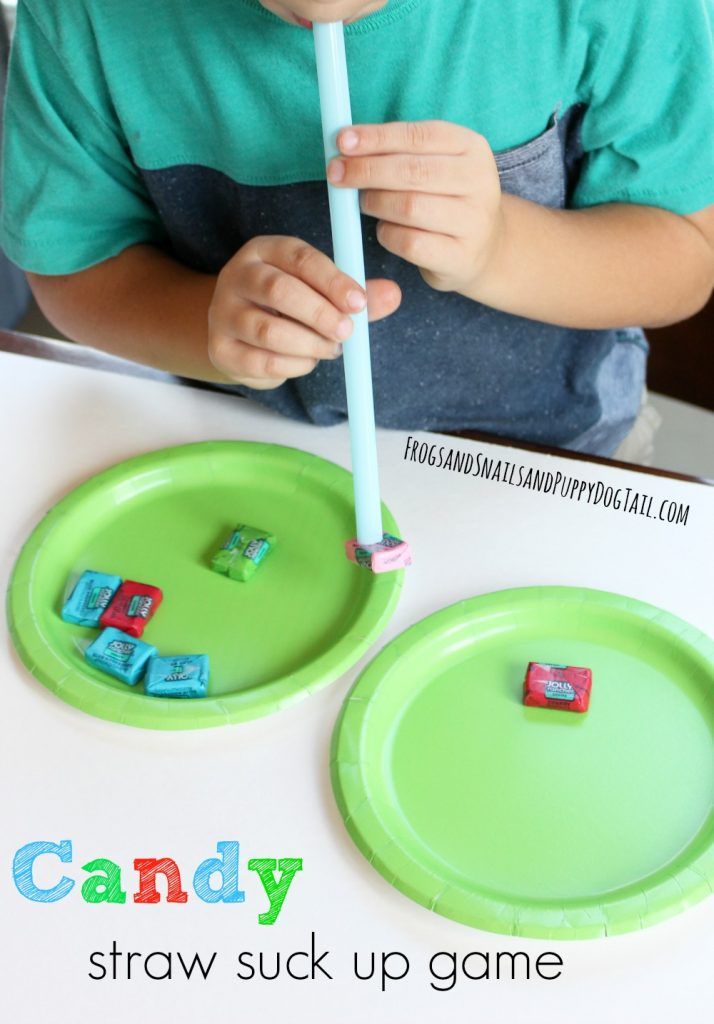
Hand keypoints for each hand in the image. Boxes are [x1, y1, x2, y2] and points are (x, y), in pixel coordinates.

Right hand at [208, 235, 400, 388]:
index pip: (299, 258)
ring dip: (309, 345)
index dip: (333, 281)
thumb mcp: (321, 291)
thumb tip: (394, 294)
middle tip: (347, 332)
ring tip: (330, 349)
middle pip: (279, 291)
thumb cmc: (288, 305)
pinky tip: (307, 361)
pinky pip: (262, 362)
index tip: (359, 303)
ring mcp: (223, 313)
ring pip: (268, 331)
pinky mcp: (221, 349)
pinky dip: (294, 366)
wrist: (238, 329)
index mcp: (265, 250)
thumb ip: (355, 294)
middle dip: (320, 315)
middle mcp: (237, 276)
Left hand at [327, 120, 502, 294]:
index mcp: (472, 148)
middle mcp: (479, 182)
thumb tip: (346, 143)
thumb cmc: (446, 198)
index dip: (377, 137)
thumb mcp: (436, 164)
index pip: (418, 135)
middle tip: (337, 173)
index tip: (342, 140)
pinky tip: (385, 229)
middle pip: (411, 171)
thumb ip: (399, 151)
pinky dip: (387, 234)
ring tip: (365, 202)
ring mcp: (473, 222)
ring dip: (375, 203)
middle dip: (366, 170)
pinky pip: (409, 243)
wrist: (484, 247)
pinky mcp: (460, 256)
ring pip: (408, 207)